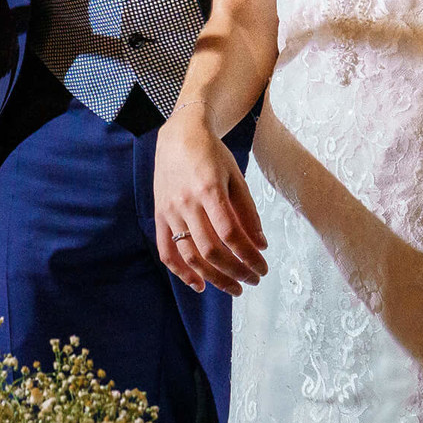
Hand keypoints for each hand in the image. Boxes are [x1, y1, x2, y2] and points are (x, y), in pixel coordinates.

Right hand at [154, 116, 267, 295]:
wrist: (178, 135)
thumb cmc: (212, 154)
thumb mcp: (236, 176)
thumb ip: (248, 212)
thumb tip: (260, 246)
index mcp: (209, 190)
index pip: (231, 235)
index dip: (248, 256)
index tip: (262, 267)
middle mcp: (186, 203)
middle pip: (211, 250)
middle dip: (235, 271)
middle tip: (253, 280)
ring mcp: (169, 210)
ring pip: (190, 254)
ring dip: (213, 277)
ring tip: (233, 288)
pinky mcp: (159, 215)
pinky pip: (166, 250)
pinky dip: (181, 271)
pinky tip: (199, 284)